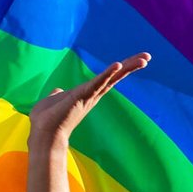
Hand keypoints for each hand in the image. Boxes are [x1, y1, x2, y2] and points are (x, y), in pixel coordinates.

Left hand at [29, 54, 150, 145]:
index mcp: (88, 93)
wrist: (43, 134)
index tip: (137, 60)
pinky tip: (118, 64)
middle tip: (148, 57)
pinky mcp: (82, 96)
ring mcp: (89, 95)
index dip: (122, 68)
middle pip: (117, 76)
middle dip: (132, 66)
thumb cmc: (47, 120)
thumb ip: (58, 94)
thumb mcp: (54, 101)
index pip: (109, 77)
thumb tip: (57, 90)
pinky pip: (98, 82)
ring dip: (127, 67)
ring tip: (144, 60)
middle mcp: (93, 94)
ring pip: (112, 78)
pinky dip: (108, 73)